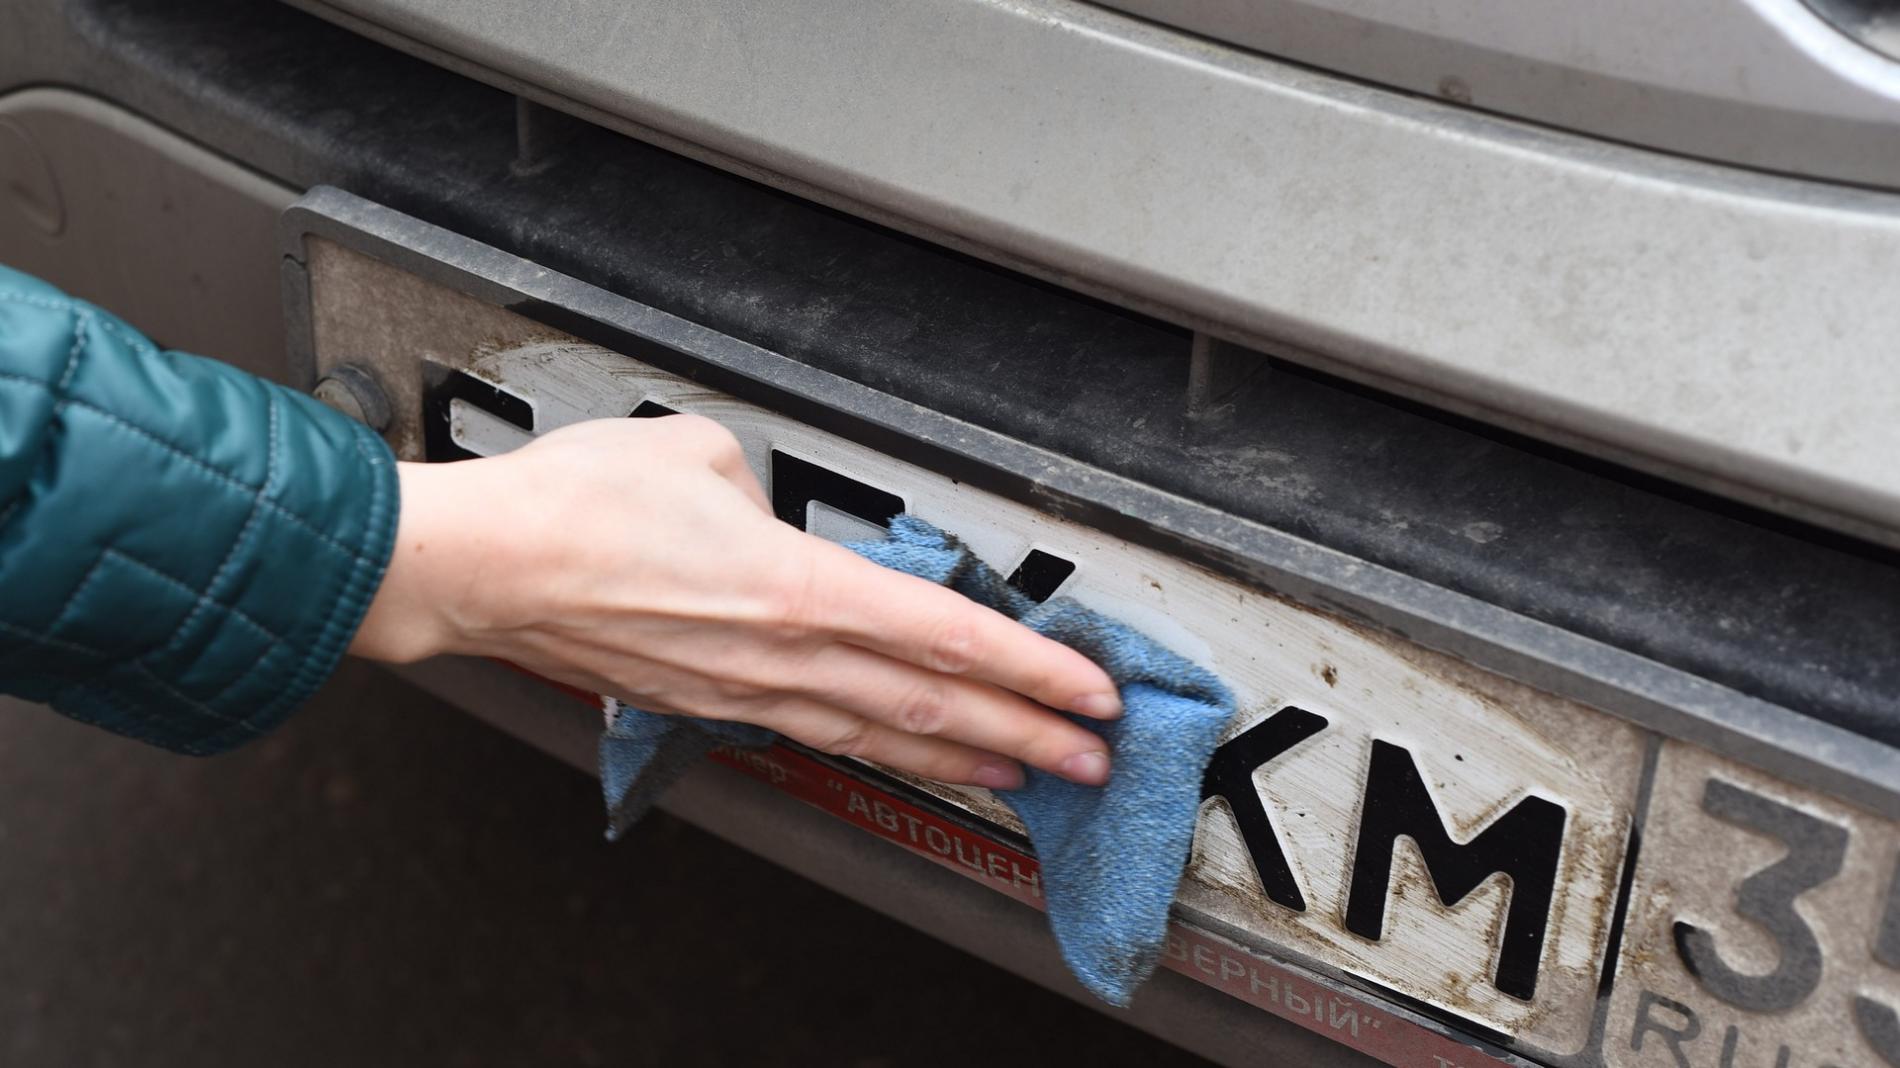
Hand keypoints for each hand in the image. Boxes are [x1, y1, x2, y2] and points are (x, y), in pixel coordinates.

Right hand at [349, 415, 1119, 788]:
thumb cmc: (572, 510)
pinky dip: (878, 749)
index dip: (1030, 668)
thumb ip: (758, 484)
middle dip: (1027, 734)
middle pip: (933, 705)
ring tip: (1022, 774)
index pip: (945, 636)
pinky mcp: (707, 702)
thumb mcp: (696, 453)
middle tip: (1091, 758)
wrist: (483, 569)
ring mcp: (745, 690)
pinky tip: (900, 755)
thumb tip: (763, 505)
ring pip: (880, 734)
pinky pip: (816, 732)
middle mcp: (782, 655)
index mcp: (797, 588)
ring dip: (961, 756)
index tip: (1086, 690)